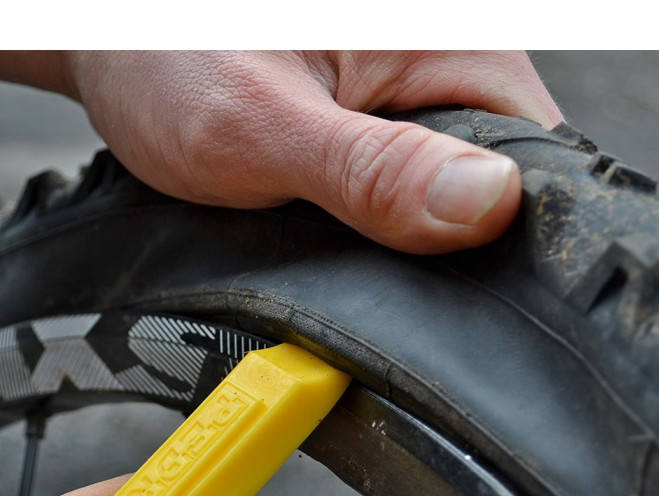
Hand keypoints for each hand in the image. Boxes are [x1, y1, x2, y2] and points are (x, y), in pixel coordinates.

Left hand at [54, 50, 561, 253]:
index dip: (511, 231)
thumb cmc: (166, 54)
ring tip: (357, 248)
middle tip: (385, 268)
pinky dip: (389, 227)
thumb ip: (369, 172)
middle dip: (455, 244)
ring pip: (456, 194)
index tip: (464, 282)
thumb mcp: (263, 126)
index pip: (535, 153)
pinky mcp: (385, 129)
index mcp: (449, 41)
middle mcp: (444, 66)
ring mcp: (416, 100)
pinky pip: (413, 189)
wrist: (115, 50)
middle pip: (503, 179)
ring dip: (417, 239)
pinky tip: (350, 236)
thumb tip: (484, 208)